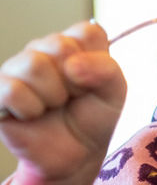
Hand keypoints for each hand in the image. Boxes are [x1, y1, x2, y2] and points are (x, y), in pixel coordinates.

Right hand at [0, 21, 126, 183]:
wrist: (76, 154)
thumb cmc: (93, 117)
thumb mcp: (115, 91)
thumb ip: (106, 69)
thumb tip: (71, 65)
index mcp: (74, 42)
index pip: (86, 32)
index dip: (96, 61)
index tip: (93, 81)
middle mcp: (43, 49)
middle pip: (59, 45)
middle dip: (75, 81)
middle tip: (73, 97)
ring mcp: (17, 69)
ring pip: (33, 64)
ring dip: (52, 95)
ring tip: (53, 105)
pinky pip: (12, 91)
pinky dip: (31, 109)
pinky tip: (34, 114)